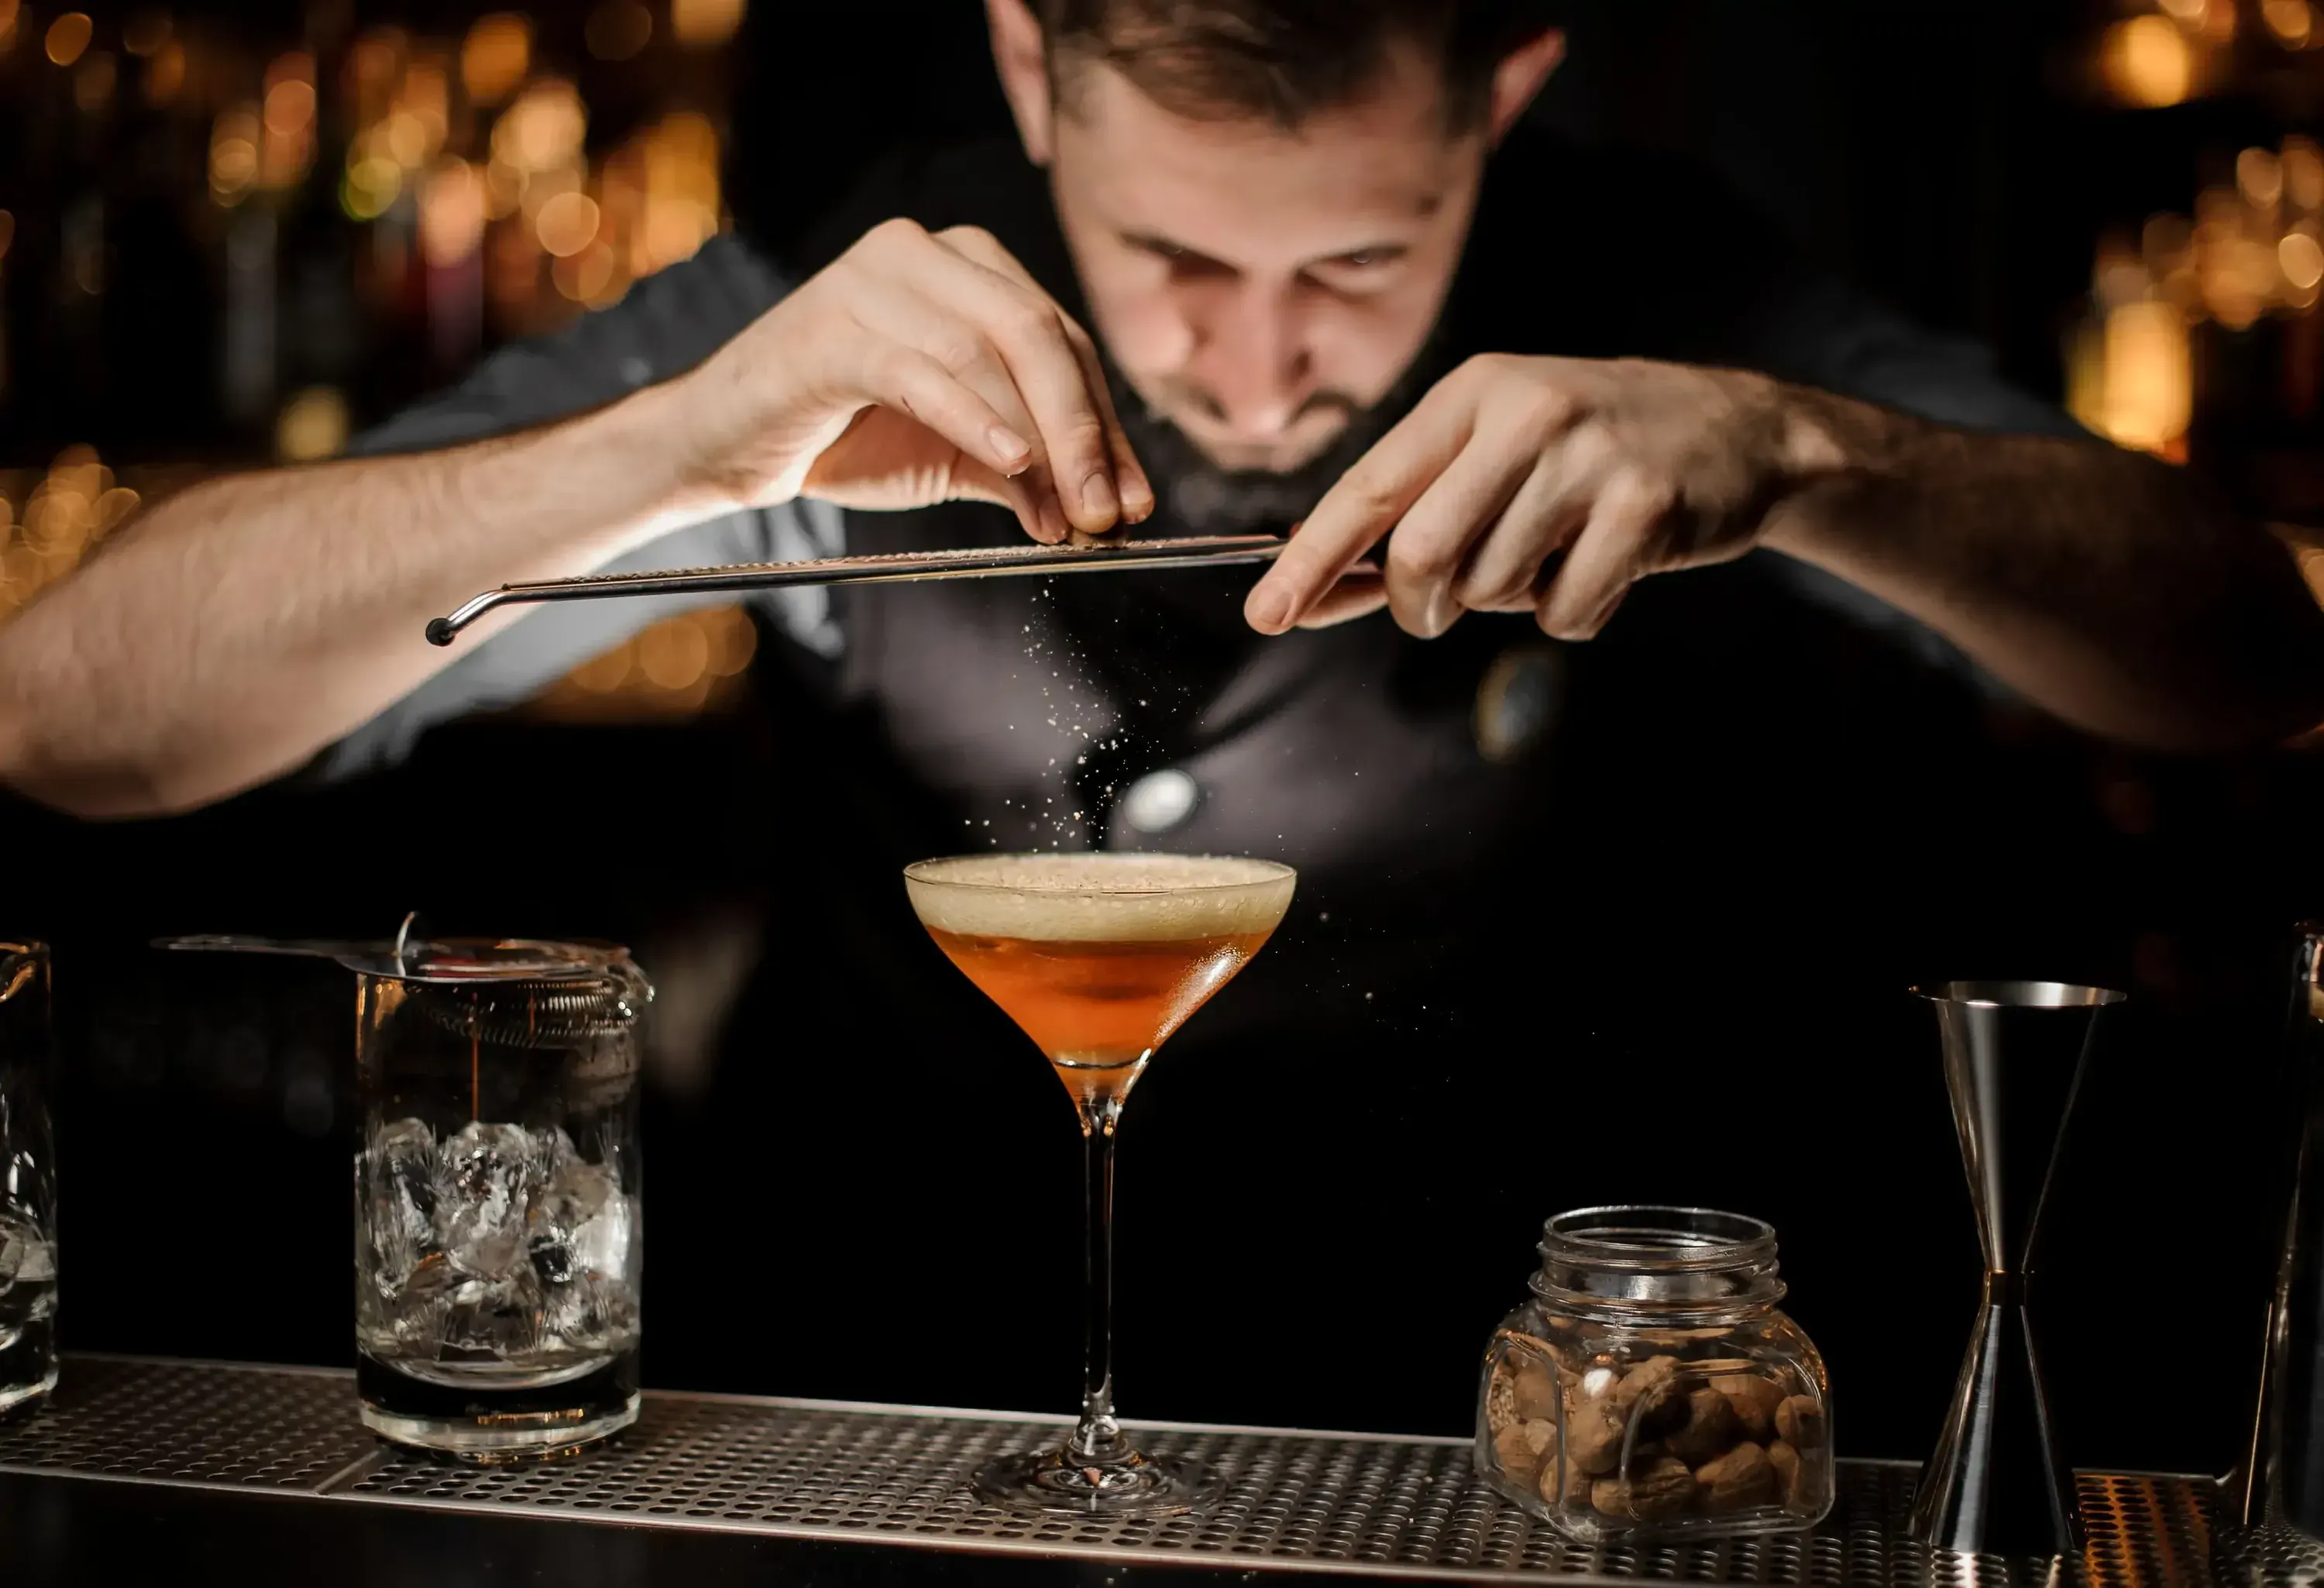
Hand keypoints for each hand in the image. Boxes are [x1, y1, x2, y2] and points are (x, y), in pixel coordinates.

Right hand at [674, 219, 1151, 542]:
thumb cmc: (843, 439)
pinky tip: (1013, 462)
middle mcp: (922, 252)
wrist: (726, 449)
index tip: (1136, 497)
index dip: (1106, 422)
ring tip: (1065, 510)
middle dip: (1085, 431)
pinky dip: (973, 418)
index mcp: (965, 266)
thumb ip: (1027, 471)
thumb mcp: (955, 457)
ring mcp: (870, 280)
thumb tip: (1101, 511)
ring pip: (986, 352)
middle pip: (1037, 334)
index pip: (1062, 340)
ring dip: (1039, 441)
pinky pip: (920, 370)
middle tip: (1110, 511)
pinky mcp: (827, 329)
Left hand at [1243, 354, 1841, 636]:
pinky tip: (1604, 569)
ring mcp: (1589, 456)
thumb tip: (1307, 591)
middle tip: (1439, 611)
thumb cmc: (1588, 454)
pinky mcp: (1646, 507)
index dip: (1311, 559)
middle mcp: (1525, 411)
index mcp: (1472, 393)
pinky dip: (1571, 615)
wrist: (1738, 429)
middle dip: (1419, 606)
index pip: (1368, 487)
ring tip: (1551, 555)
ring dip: (1509, 602)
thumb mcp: (1493, 455)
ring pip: (1492, 589)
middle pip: (1421, 554)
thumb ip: (1403, 521)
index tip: (1267, 614)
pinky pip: (1566, 612)